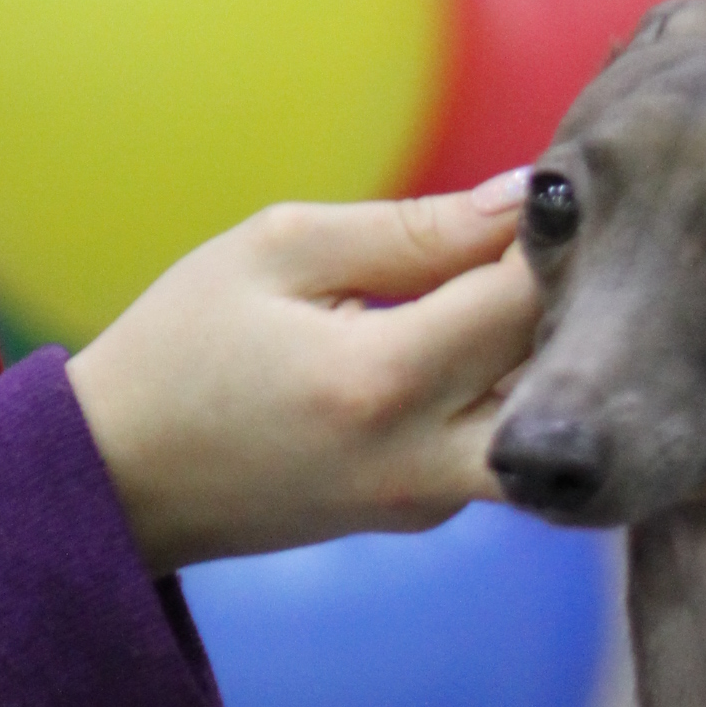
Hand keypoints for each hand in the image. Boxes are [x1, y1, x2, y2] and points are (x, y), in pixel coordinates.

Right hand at [65, 180, 540, 576]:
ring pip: (546, 424)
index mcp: (383, 382)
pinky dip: (513, 392)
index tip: (562, 188)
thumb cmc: (185, 347)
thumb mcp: (280, 252)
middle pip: (563, 375)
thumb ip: (413, 229)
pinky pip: (505, 447)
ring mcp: (434, 504)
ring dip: (553, 356)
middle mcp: (425, 461)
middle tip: (574, 242)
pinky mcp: (430, 518)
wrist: (127, 480)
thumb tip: (524, 199)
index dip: (557, 234)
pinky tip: (491, 343)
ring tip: (536, 292)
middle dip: (578, 302)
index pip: (525, 296)